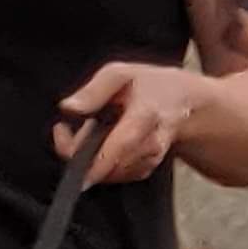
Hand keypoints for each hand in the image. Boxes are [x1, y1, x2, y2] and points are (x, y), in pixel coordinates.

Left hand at [55, 60, 202, 183]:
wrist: (185, 104)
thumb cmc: (151, 86)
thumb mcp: (121, 74)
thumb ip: (93, 91)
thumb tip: (68, 108)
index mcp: (145, 116)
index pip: (120, 146)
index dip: (90, 156)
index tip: (61, 133)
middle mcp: (151, 144)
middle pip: (103, 164)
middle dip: (77, 149)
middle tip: (68, 128)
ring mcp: (148, 161)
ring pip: (104, 171)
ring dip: (87, 154)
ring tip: (91, 128)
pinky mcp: (143, 171)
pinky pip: (110, 174)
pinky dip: (98, 161)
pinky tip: (102, 140)